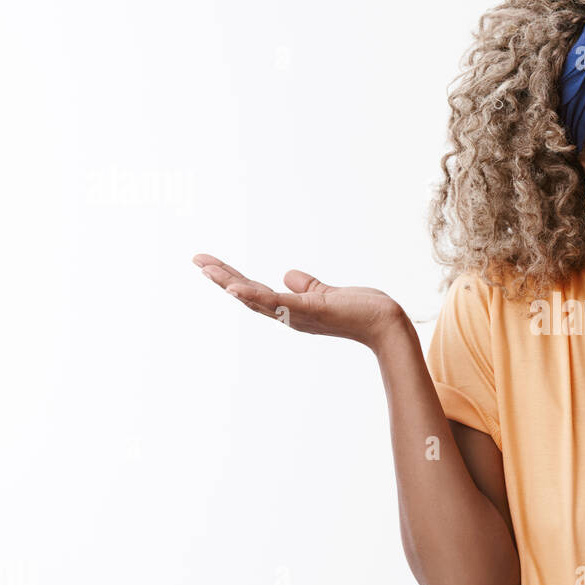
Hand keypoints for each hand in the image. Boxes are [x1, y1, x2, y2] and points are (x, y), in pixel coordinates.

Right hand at [193, 253, 406, 350]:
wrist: (387, 324)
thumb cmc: (363, 311)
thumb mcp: (329, 293)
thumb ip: (307, 286)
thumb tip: (287, 275)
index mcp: (292, 309)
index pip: (256, 291)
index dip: (232, 278)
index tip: (210, 264)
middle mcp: (290, 315)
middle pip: (248, 295)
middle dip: (221, 278)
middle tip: (197, 260)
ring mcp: (298, 314)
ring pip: (257, 298)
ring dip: (230, 283)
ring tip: (207, 269)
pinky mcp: (311, 310)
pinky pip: (278, 303)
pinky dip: (255, 296)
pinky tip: (235, 287)